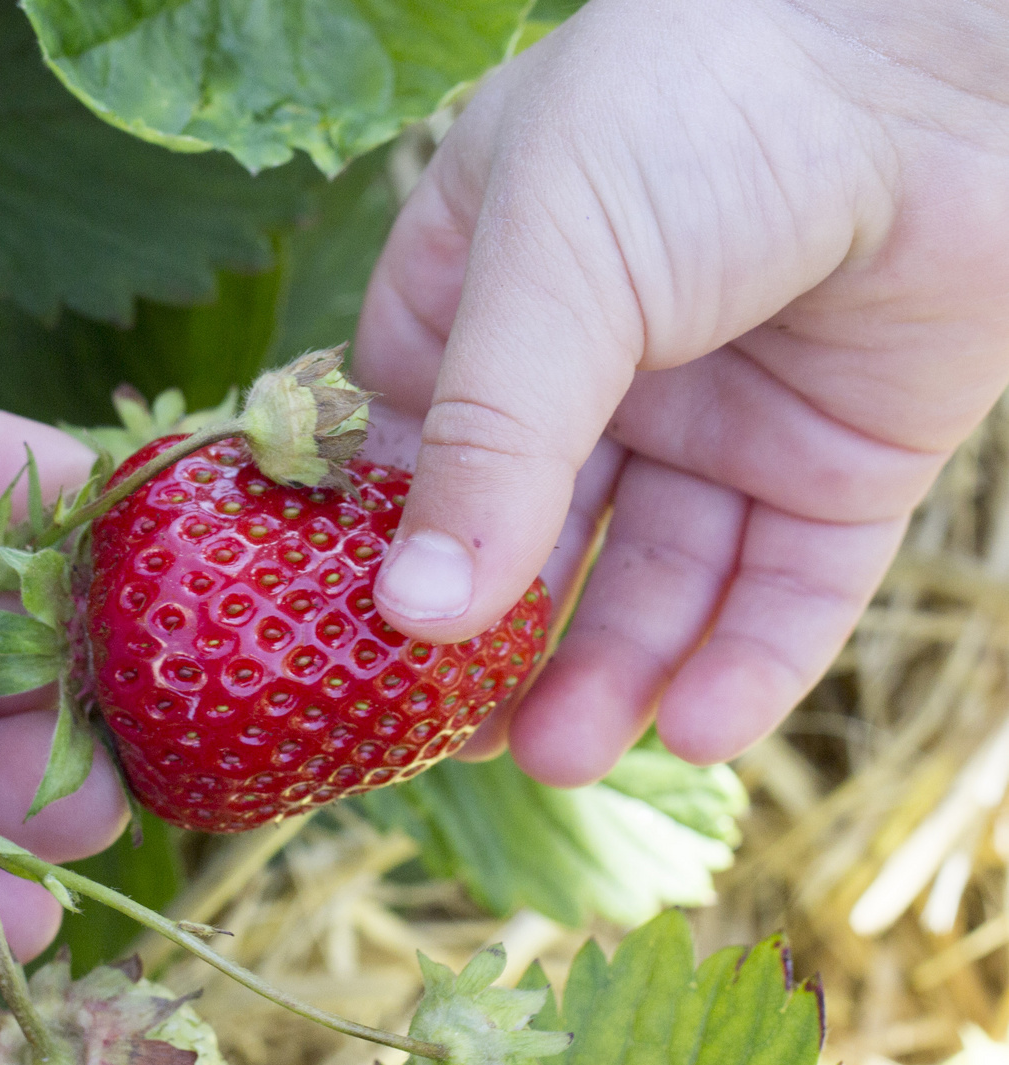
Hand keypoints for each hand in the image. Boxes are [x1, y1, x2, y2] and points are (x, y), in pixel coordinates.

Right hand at [357, 0, 1008, 784]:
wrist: (940, 52)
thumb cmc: (703, 106)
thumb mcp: (555, 265)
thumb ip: (488, 444)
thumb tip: (409, 613)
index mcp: (494, 294)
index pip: (422, 449)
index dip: (395, 551)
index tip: (361, 651)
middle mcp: (600, 368)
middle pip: (537, 537)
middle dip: (504, 641)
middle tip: (462, 742)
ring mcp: (719, 420)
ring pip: (655, 579)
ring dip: (611, 673)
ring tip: (562, 757)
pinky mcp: (836, 464)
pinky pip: (784, 585)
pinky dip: (746, 660)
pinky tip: (701, 726)